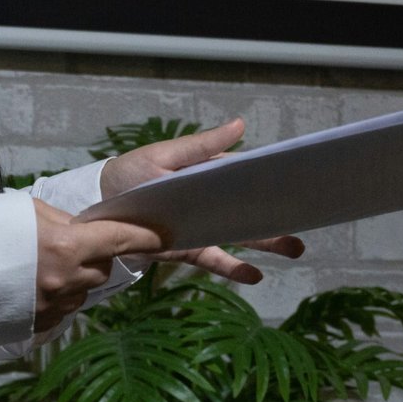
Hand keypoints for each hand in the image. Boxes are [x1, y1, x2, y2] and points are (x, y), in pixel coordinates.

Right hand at [33, 199, 164, 331]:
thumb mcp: (31, 211)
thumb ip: (67, 220)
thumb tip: (88, 231)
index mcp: (64, 247)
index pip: (118, 239)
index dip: (144, 237)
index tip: (164, 236)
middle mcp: (65, 281)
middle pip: (103, 269)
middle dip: (97, 257)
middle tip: (72, 246)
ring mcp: (52, 307)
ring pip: (84, 292)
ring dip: (77, 279)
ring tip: (46, 267)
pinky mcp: (41, 324)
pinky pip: (64, 309)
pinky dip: (59, 297)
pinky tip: (36, 285)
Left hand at [98, 118, 304, 283]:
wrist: (96, 209)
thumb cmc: (128, 175)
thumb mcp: (163, 156)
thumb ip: (201, 146)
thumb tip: (241, 125)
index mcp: (205, 174)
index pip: (243, 176)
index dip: (269, 180)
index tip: (298, 182)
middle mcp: (207, 202)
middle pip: (248, 208)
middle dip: (277, 216)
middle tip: (307, 222)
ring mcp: (199, 227)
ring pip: (239, 236)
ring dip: (266, 243)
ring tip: (294, 248)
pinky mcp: (186, 249)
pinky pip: (213, 259)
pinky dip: (233, 268)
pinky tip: (255, 276)